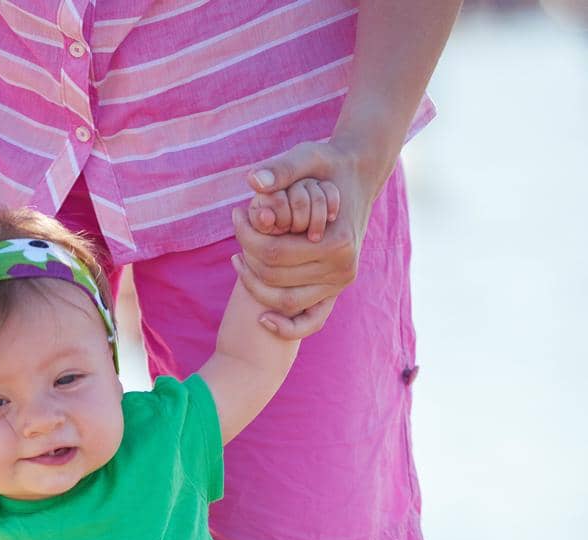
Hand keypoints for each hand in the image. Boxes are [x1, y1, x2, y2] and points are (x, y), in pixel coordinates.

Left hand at [232, 139, 381, 339]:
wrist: (358, 175)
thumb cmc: (329, 165)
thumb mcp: (307, 156)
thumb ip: (281, 167)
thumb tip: (253, 182)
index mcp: (337, 241)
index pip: (275, 253)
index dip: (247, 237)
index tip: (236, 215)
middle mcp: (343, 268)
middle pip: (276, 279)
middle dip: (249, 258)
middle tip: (237, 232)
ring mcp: (340, 284)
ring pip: (285, 302)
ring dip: (255, 286)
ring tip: (239, 258)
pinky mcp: (335, 292)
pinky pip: (310, 322)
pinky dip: (286, 327)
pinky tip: (262, 318)